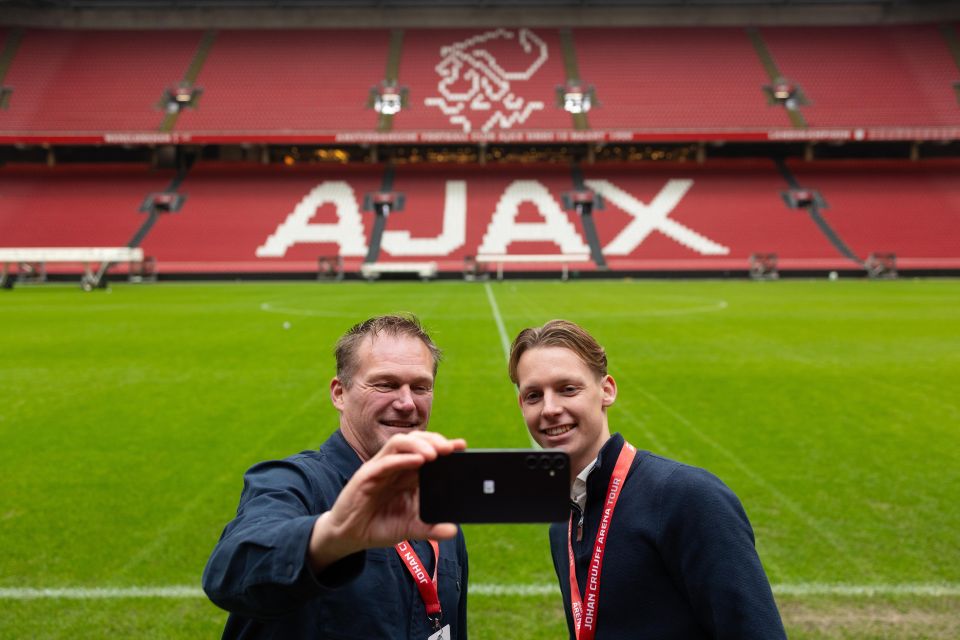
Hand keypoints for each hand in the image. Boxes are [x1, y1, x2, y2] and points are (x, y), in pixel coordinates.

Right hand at [308, 431, 465, 572]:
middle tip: (451, 449)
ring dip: (419, 445)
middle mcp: (395, 466)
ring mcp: (380, 468)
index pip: (427, 451)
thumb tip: (453, 530)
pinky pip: (385, 462)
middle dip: (434, 441)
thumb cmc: (379, 525)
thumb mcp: (410, 528)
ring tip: (436, 453)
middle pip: (415, 441)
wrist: (349, 536)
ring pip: (399, 443)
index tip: (462, 446)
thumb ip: (430, 528)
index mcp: (407, 474)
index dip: (444, 446)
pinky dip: (401, 459)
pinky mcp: (365, 476)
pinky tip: (417, 461)